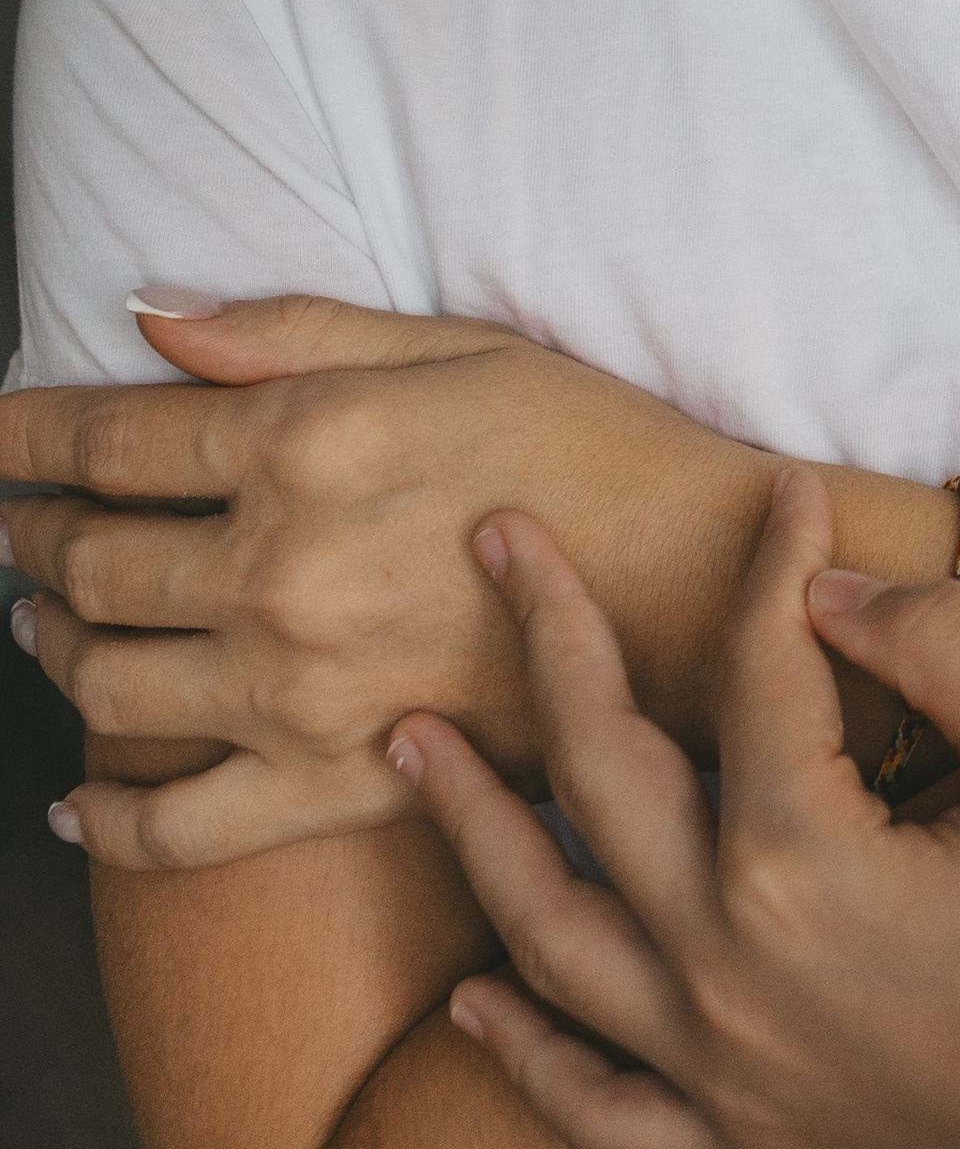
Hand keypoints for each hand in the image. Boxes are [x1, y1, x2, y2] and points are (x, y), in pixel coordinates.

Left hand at [4, 295, 771, 863]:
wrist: (702, 586)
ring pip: (102, 682)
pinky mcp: (335, 784)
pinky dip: (106, 825)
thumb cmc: (591, 444)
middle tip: (14, 519)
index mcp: (304, 446)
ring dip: (49, 644)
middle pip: (88, 558)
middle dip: (27, 532)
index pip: (104, 441)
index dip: (21, 435)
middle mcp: (279, 572)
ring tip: (44, 616)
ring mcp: (298, 692)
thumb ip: (284, 334)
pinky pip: (177, 828)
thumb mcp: (451, 346)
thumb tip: (143, 320)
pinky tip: (74, 806)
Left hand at [401, 477, 959, 1148]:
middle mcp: (729, 974)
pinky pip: (590, 1107)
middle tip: (498, 542)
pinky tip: (472, 999)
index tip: (784, 488)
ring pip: (549, 936)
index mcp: (808, 867)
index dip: (771, 558)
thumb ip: (947, 647)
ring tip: (414, 744)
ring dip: (474, 828)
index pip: (756, 669)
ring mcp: (720, 1079)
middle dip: (547, 637)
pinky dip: (518, 1052)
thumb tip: (828, 593)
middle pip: (602, 775)